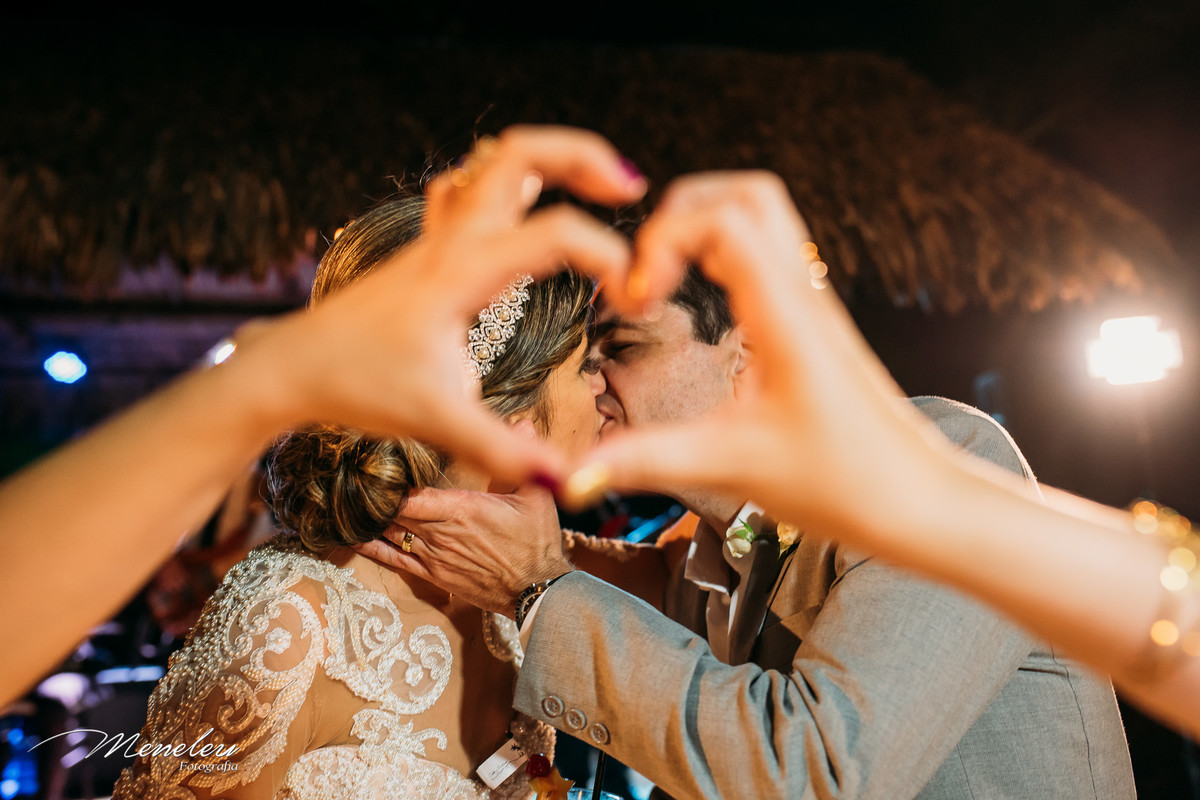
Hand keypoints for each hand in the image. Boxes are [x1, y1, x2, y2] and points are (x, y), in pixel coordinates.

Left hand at [227, 126, 648, 486]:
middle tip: (629, 186)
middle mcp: (452, 239)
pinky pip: (467, 189)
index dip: (608, 257)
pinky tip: (525, 206)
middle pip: (521, 153)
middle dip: (584, 157)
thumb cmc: (356, 385)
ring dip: (548, 160)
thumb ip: (503, 451)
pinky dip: (506, 182)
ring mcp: (435, 237)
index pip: (555, 234)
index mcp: (463, 271)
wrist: (292, 368)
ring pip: (492, 161)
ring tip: (593, 184)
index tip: (633, 297)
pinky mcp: (425, 250)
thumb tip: (564, 481)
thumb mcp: (435, 420)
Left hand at [354, 481, 571, 614]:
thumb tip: (522, 423)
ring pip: (389, 533)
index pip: (410, 493)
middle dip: (371, 495)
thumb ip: (518, 461)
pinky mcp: (432, 575)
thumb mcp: (534, 496)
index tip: (369, 464)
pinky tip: (353, 537)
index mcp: (460, 508)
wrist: (537, 589)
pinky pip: (393, 560)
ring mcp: (433, 556)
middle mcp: (440, 532)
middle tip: (349, 476)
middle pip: (393, 510)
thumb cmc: (536, 542)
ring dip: (368, 519)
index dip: (386, 481)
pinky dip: (371, 548)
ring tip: (345, 501)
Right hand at [567, 171, 952, 539]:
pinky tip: (702, 303)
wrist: (920, 505)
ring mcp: (814, 308)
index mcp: (786, 315)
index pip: (722, 221)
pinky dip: (727, 256)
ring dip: (707, 228)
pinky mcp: (815, 329)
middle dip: (682, 213)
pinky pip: (772, 258)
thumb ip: (647, 460)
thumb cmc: (847, 483)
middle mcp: (804, 296)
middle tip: (647, 270)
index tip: (637, 298)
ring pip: (765, 219)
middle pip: (747, 195)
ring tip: (666, 280)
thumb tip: (573, 474)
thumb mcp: (733, 467)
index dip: (664, 240)